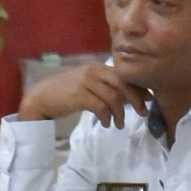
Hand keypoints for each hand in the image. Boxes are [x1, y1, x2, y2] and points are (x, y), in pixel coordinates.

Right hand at [19, 61, 148, 128]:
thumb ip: (107, 88)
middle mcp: (94, 70)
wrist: (41, 98)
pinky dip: (106, 116)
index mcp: (98, 67)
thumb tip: (130, 97)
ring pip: (113, 97)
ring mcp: (86, 81)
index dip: (138, 88)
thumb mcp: (89, 86)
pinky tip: (106, 123)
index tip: (148, 99)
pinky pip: (100, 106)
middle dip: (136, 99)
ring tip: (119, 124)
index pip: (124, 75)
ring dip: (120, 113)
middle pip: (123, 83)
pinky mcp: (79, 94)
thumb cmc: (67, 93)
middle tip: (142, 112)